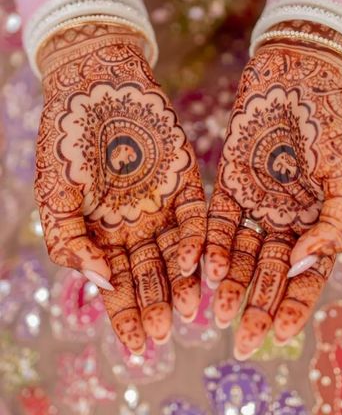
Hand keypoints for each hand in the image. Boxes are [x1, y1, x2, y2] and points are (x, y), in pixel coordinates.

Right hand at [35, 22, 205, 351]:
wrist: (95, 86)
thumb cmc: (67, 140)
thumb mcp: (55, 196)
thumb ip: (71, 242)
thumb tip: (99, 282)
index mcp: (103, 233)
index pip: (116, 284)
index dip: (125, 315)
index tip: (138, 346)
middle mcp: (136, 224)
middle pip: (149, 274)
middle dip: (156, 304)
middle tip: (166, 332)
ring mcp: (163, 204)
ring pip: (175, 252)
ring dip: (181, 281)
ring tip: (187, 310)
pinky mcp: (186, 180)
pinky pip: (195, 217)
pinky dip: (194, 240)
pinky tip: (194, 263)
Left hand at [204, 40, 341, 358]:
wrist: (297, 73)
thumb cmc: (331, 122)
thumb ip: (334, 224)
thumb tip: (305, 267)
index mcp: (319, 220)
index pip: (308, 274)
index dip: (295, 304)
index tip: (278, 333)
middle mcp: (285, 217)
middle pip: (269, 271)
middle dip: (257, 304)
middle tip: (241, 340)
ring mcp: (256, 201)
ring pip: (239, 251)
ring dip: (229, 281)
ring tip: (216, 312)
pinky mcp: (229, 181)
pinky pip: (217, 220)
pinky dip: (209, 244)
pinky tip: (201, 268)